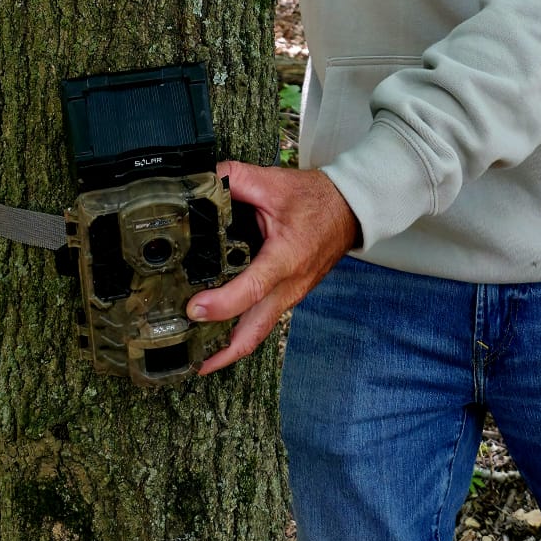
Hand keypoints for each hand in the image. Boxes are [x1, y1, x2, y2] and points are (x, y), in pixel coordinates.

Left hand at [190, 163, 359, 374]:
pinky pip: (263, 321)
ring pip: (258, 332)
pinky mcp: (289, 296)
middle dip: (222, 354)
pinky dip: (240, 332)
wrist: (349, 209)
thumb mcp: (272, 182)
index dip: (222, 304)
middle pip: (255, 332)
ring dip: (229, 348)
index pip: (252, 289)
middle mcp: (290, 285)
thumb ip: (233, 179)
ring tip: (197, 356)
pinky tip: (218, 333)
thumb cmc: (316, 199)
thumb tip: (199, 182)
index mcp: (286, 257)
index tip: (194, 309)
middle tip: (191, 362)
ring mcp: (291, 295)